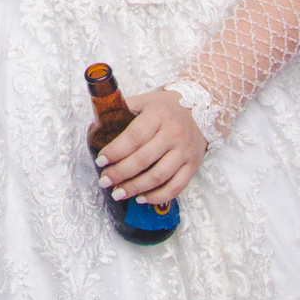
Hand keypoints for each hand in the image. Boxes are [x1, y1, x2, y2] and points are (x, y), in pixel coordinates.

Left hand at [95, 88, 207, 204]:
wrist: (201, 108)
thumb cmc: (166, 106)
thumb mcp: (145, 100)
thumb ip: (123, 109)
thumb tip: (98, 126)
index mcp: (158, 115)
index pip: (134, 137)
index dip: (115, 151)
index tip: (101, 161)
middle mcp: (173, 134)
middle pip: (143, 160)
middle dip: (120, 173)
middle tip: (105, 181)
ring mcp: (185, 151)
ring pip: (159, 176)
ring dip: (135, 188)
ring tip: (118, 193)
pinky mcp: (194, 165)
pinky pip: (176, 187)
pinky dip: (157, 196)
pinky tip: (141, 198)